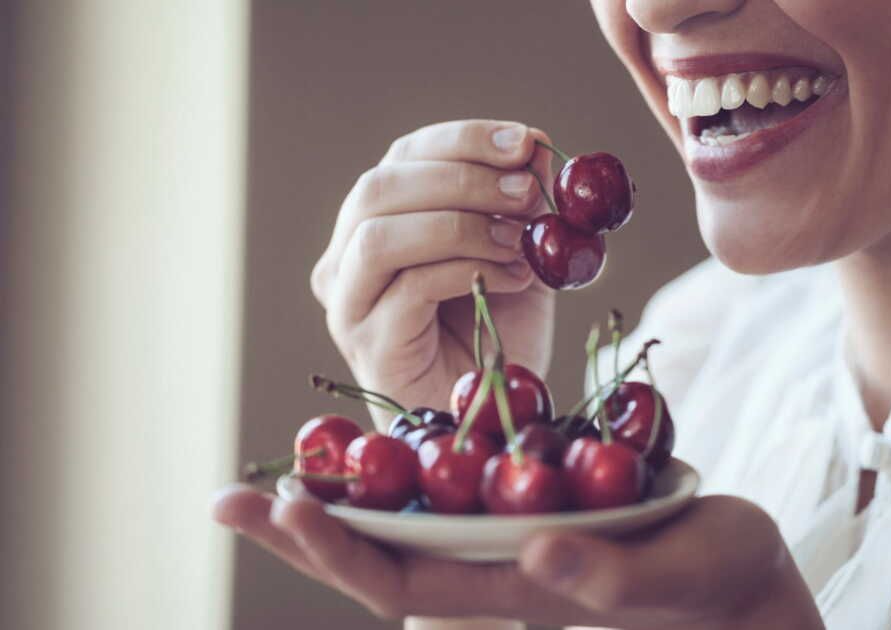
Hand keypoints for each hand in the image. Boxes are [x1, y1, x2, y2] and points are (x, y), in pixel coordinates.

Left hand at [212, 487, 823, 628]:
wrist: (743, 585)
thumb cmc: (716, 587)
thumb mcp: (669, 577)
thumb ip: (604, 575)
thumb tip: (536, 548)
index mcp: (513, 588)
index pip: (404, 577)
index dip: (338, 547)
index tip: (284, 503)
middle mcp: (495, 564)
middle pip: (380, 551)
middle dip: (306, 527)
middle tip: (228, 498)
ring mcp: (511, 535)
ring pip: (409, 515)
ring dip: (344, 492)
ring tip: (285, 463)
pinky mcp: (537, 502)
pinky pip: (457, 484)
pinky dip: (411, 463)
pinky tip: (386, 438)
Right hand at [309, 120, 555, 426]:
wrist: (488, 410)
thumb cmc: (496, 330)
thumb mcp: (520, 251)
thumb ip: (523, 204)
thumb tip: (536, 145)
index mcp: (380, 218)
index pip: (406, 155)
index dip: (465, 140)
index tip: (527, 142)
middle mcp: (347, 255)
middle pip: (380, 186)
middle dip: (464, 178)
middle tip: (528, 192)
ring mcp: (349, 302)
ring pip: (380, 234)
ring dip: (461, 224)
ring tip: (521, 243)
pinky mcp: (368, 343)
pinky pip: (409, 288)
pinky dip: (468, 271)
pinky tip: (513, 278)